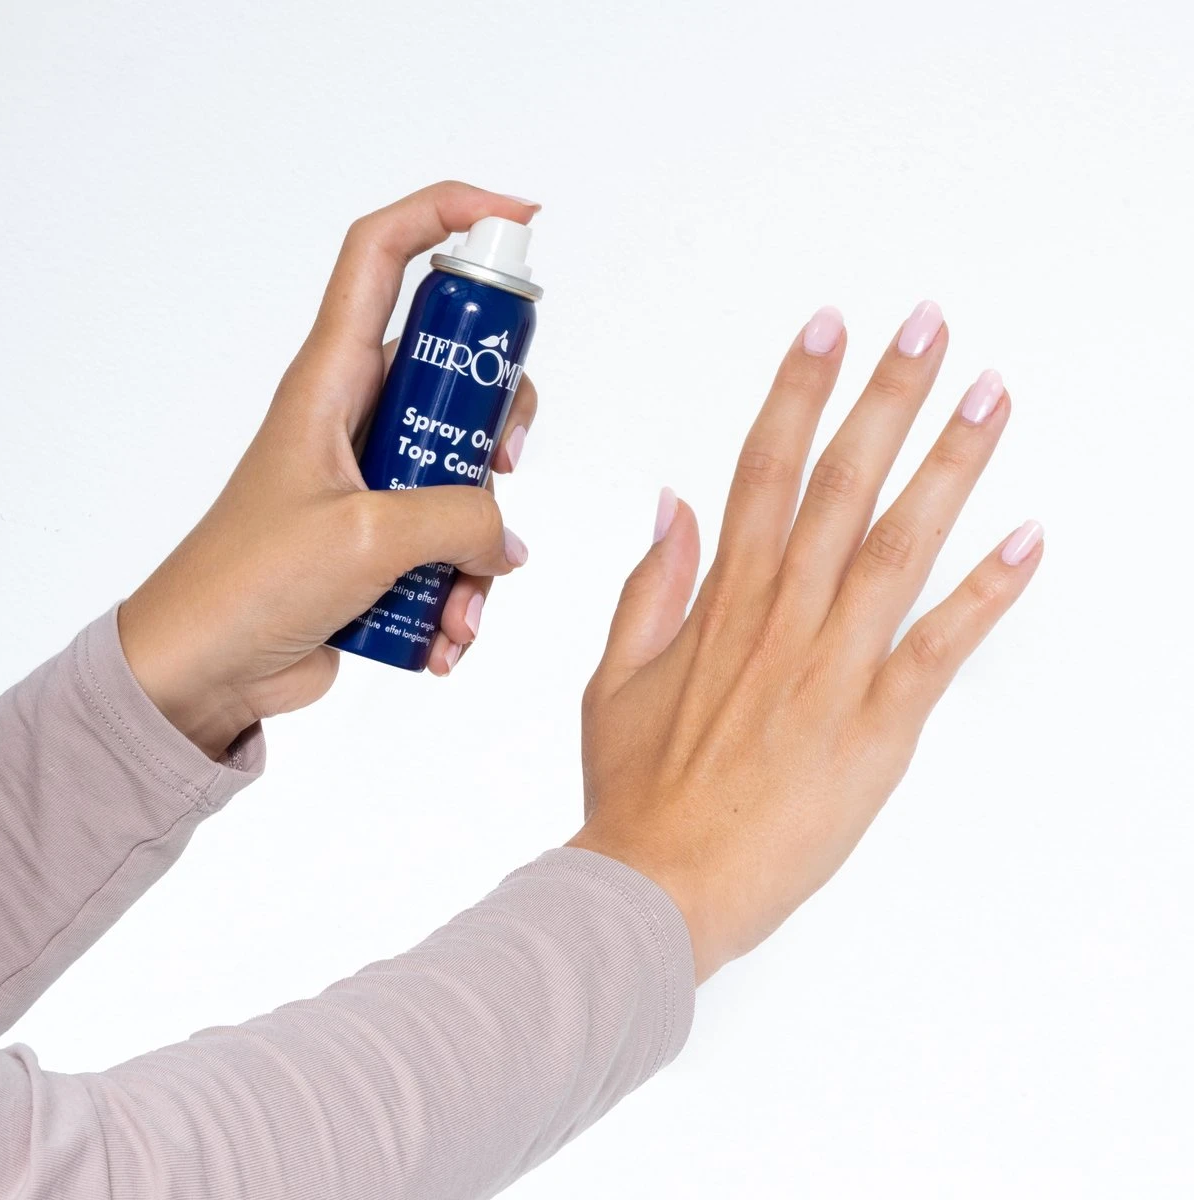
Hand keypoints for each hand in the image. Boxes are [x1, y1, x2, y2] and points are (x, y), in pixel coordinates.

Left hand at [120, 182, 540, 760]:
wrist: (208, 669)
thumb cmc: (250, 582)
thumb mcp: (367, 537)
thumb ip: (460, 522)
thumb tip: (506, 539)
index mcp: (331, 378)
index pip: (382, 253)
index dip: (449, 213)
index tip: (519, 221)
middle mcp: (357, 417)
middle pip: (454, 370)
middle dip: (498, 420)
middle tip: (503, 463)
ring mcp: (374, 481)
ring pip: (465, 474)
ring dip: (481, 542)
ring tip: (463, 599)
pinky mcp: (385, 542)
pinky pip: (452, 546)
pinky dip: (463, 590)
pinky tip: (447, 635)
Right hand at [571, 302, 1042, 982]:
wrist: (662, 882)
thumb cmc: (640, 788)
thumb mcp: (614, 677)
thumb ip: (650, 585)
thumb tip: (674, 507)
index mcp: (723, 600)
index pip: (766, 468)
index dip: (798, 391)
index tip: (826, 330)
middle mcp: (783, 616)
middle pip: (843, 481)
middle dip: (887, 394)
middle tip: (927, 328)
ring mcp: (834, 666)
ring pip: (900, 543)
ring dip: (949, 464)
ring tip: (988, 397)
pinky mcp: (878, 725)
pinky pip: (941, 645)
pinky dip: (988, 591)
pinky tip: (1027, 538)